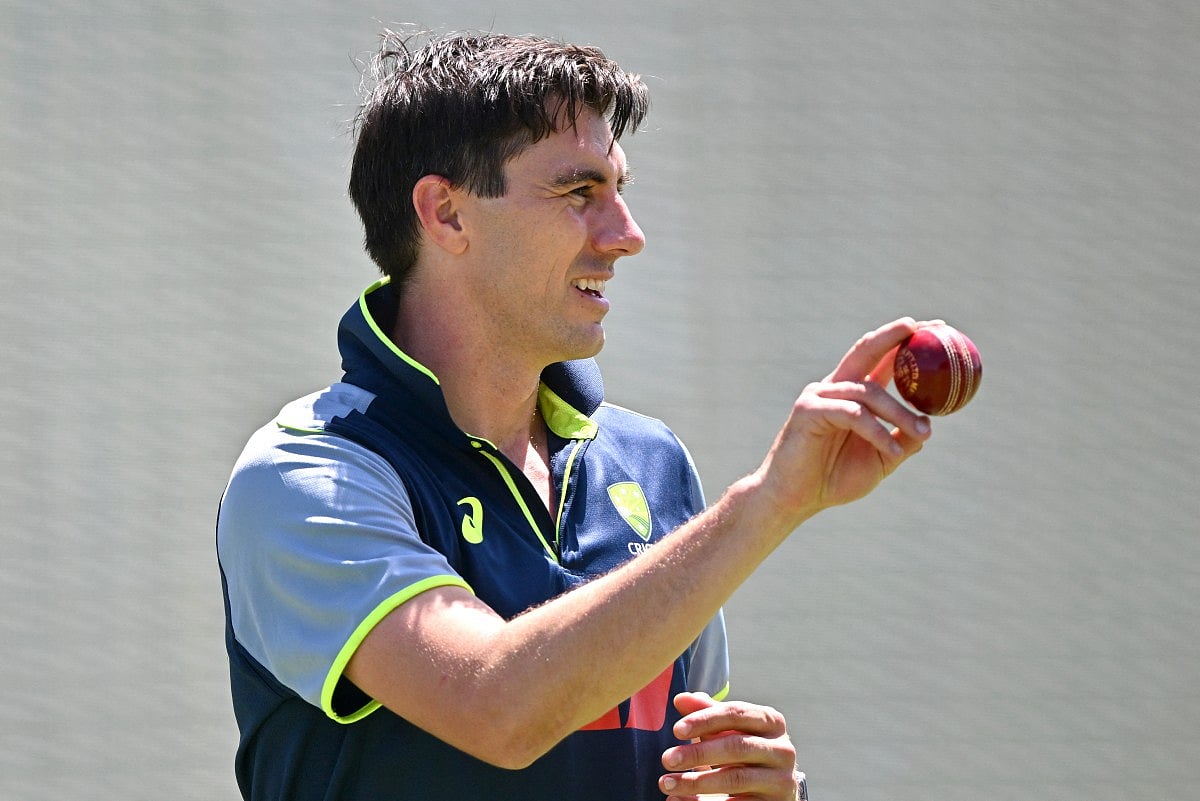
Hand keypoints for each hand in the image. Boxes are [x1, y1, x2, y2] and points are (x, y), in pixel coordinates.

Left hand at [659, 692, 802, 800]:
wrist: (775, 786)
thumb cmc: (745, 749)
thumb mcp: (729, 728)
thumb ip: (707, 712)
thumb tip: (680, 699)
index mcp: (772, 721)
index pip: (736, 714)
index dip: (705, 719)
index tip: (676, 730)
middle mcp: (782, 749)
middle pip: (737, 746)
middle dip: (698, 753)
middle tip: (667, 759)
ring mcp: (781, 779)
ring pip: (736, 779)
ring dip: (696, 782)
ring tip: (667, 783)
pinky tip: (682, 800)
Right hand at [755, 317, 932, 525]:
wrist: (793, 500)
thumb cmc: (833, 479)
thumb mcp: (880, 460)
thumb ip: (901, 441)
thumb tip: (928, 426)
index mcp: (853, 394)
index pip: (883, 358)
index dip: (907, 340)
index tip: (941, 330)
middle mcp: (836, 387)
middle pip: (867, 350)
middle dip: (895, 335)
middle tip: (924, 328)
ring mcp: (819, 395)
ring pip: (868, 391)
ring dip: (899, 412)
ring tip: (922, 432)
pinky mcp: (808, 410)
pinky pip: (852, 415)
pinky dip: (876, 431)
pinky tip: (891, 449)